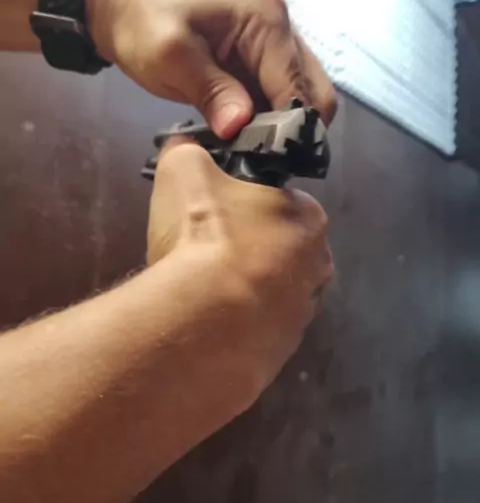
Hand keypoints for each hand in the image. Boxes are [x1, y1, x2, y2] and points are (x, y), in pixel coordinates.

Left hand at [87, 0, 336, 137]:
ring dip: (284, 131)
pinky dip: (272, 126)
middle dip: (295, 131)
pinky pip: (282, 105)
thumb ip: (210, 90)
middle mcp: (284, 32)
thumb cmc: (145, 27)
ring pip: (304, 103)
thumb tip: (241, 126)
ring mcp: (277, 51)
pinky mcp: (265, 69)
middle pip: (315, 95)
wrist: (127, 14)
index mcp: (267, 20)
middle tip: (262, 160)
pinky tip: (248, 143)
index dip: (287, 126)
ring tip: (252, 154)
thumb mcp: (171, 57)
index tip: (267, 159)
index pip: (297, 84)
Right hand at [147, 138, 332, 399]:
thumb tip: (184, 148)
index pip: (281, 202)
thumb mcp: (184, 171)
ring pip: (270, 294)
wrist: (203, 321)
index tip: (216, 214)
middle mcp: (318, 267)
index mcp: (308, 217)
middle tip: (206, 253)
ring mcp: (302, 316)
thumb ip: (188, 153)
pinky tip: (206, 322)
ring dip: (242, 291)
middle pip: (279, 250)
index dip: (246, 205)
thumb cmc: (204, 236)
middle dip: (246, 251)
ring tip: (201, 292)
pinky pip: (256, 333)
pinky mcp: (281, 354)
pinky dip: (235, 328)